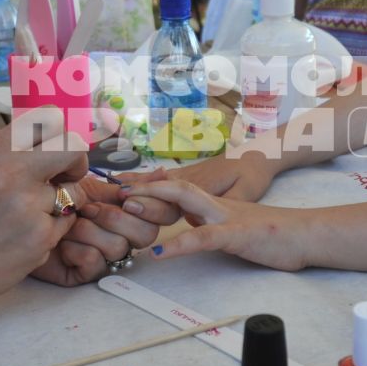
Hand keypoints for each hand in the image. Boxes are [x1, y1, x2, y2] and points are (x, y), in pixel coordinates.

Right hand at [0, 108, 89, 314]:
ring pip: (75, 192)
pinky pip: (67, 223)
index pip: (50, 117)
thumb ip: (13, 151)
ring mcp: (27, 205)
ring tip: (35, 214)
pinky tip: (26, 236)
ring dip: (64, 202)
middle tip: (66, 177)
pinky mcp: (40, 236)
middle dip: (77, 162)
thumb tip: (55, 135)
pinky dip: (53, 230)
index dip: (60, 134)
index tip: (56, 151)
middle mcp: (10, 171)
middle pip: (73, 147)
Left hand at [30, 176, 178, 285]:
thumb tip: (163, 173)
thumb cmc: (55, 201)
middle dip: (114, 217)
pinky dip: (75, 248)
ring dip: (88, 230)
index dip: (152, 205)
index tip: (124, 196)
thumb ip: (126, 183)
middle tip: (87, 209)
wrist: (20, 222)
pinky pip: (95, 261)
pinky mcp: (88, 275)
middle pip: (147, 234)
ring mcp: (107, 258)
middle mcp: (124, 238)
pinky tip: (61, 244)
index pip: (164, 214)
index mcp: (130, 214)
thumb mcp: (90, 186)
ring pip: (119, 247)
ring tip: (68, 224)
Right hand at [121, 152, 275, 202]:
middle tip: (111, 197)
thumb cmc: (252, 173)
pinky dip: (141, 179)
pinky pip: (160, 177)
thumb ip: (228, 202)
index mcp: (203, 185)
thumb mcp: (247, 191)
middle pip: (158, 186)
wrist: (258, 152)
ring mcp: (187, 174)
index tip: (130, 203)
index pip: (171, 195)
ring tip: (108, 186)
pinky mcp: (188, 174)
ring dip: (134, 182)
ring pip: (156, 179)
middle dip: (135, 191)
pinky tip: (126, 181)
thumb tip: (208, 213)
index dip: (150, 200)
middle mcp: (190, 178)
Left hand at [127, 180, 311, 270]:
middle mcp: (217, 206)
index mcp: (215, 205)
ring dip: (155, 202)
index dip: (150, 186)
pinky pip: (205, 238)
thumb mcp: (234, 227)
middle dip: (143, 186)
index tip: (121, 187)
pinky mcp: (239, 235)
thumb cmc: (274, 236)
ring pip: (187, 203)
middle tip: (113, 189)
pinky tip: (161, 252)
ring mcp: (228, 218)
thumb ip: (210, 223)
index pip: (177, 189)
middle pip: (175, 187)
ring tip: (126, 207)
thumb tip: (188, 224)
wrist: (307, 235)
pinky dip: (181, 244)